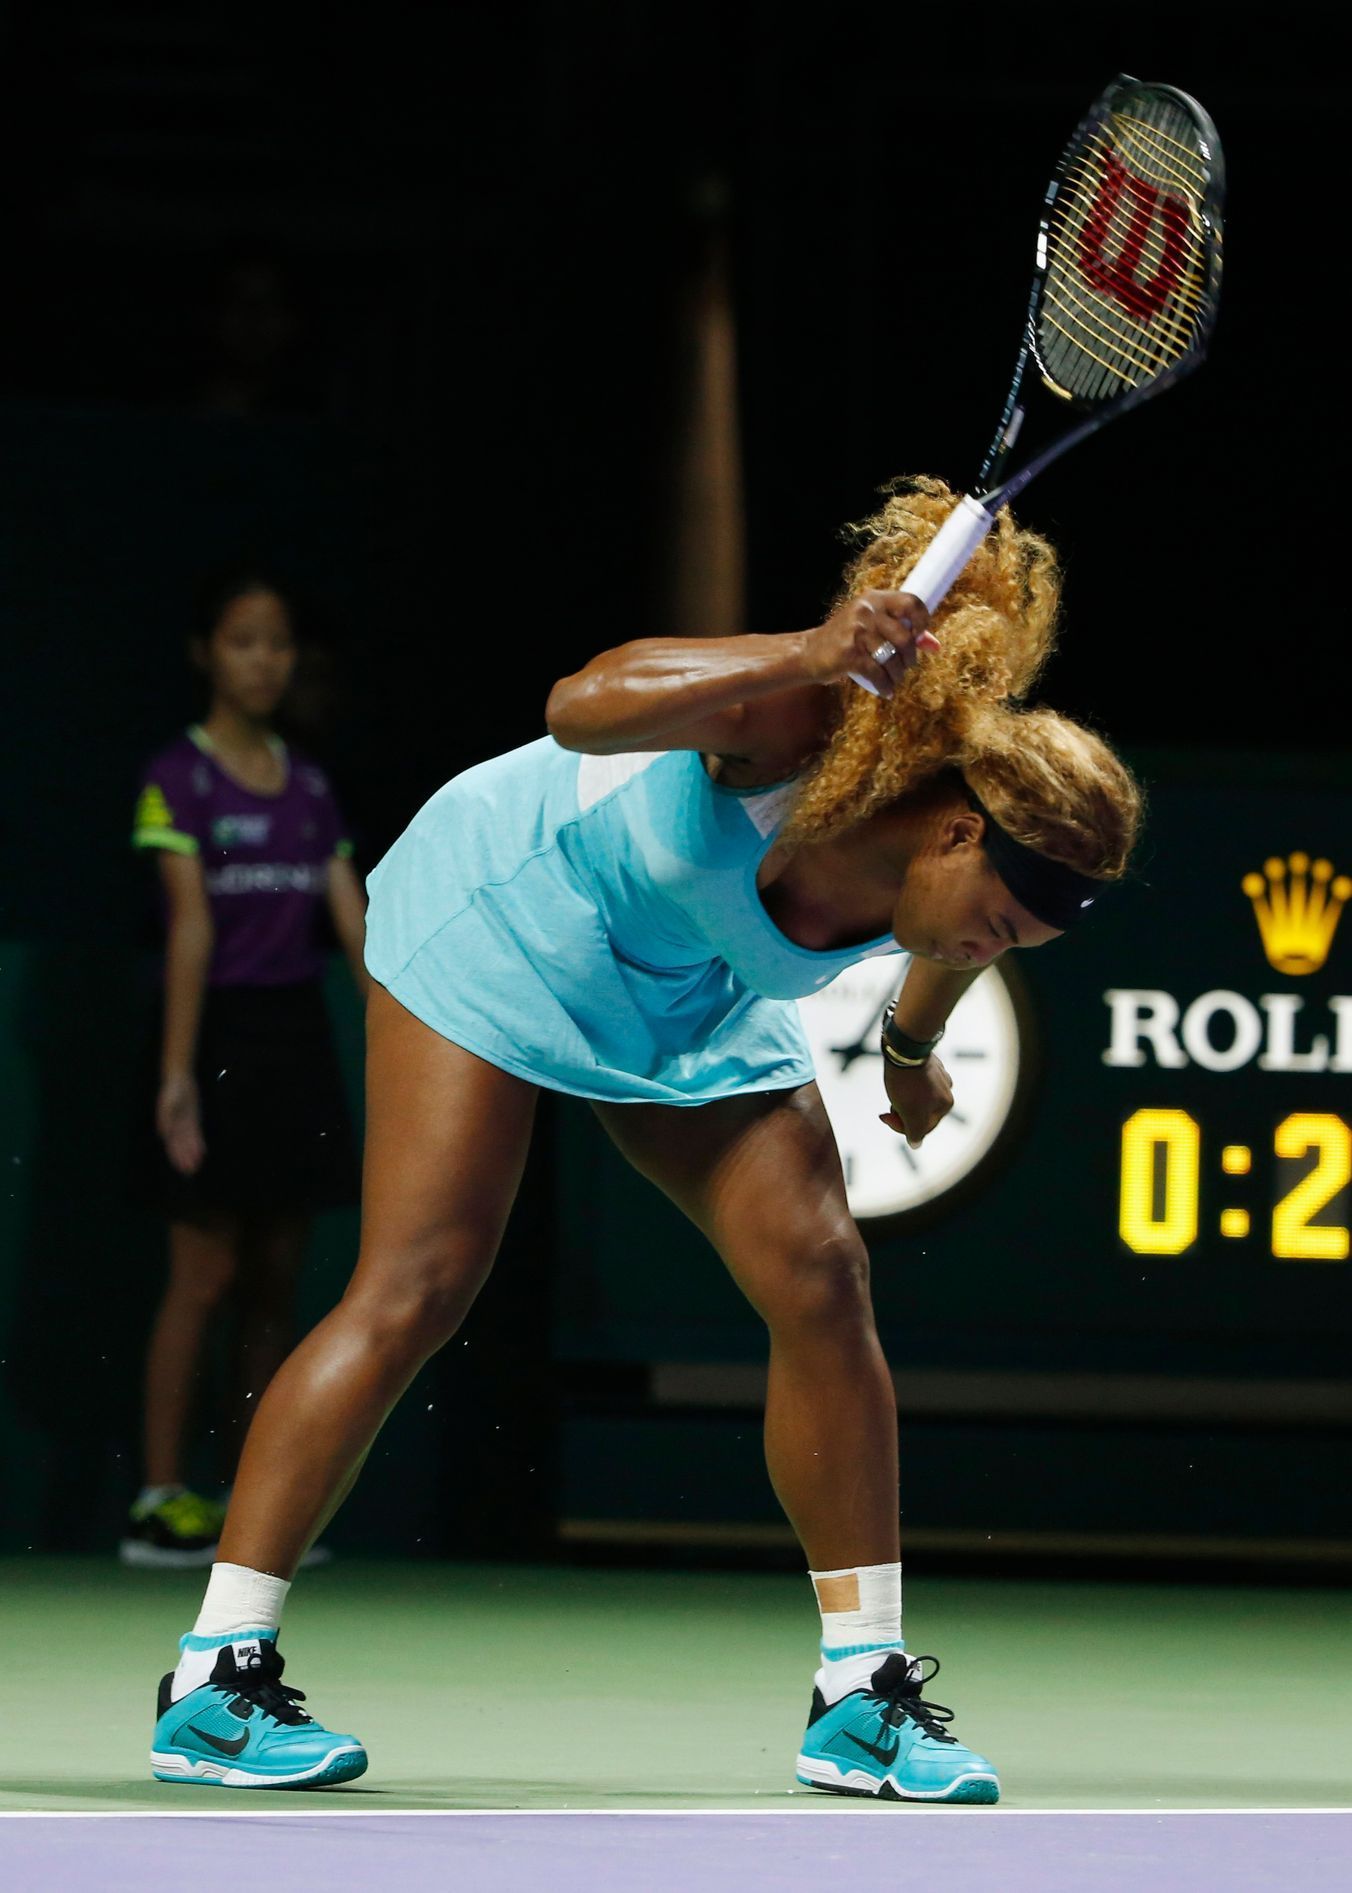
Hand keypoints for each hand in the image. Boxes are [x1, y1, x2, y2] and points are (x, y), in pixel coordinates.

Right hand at [156, 1072, 204, 1175]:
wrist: (179, 1079)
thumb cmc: (172, 1090)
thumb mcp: (169, 1103)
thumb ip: (166, 1118)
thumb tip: (164, 1135)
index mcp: (169, 1125)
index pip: (173, 1144)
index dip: (176, 1156)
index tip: (180, 1167)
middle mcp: (176, 1126)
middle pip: (181, 1146)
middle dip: (184, 1158)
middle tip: (189, 1172)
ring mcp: (185, 1123)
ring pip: (189, 1142)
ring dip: (191, 1154)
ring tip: (196, 1166)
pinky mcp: (193, 1118)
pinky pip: (195, 1134)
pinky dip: (198, 1143)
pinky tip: (202, 1152)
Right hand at [801, 590, 939, 698]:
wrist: (808, 653)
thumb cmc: (846, 640)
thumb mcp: (871, 628)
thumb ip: (900, 631)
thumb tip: (935, 646)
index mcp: (874, 599)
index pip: (911, 602)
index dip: (923, 621)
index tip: (920, 637)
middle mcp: (866, 610)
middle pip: (905, 637)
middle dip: (910, 657)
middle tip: (906, 666)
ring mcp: (857, 631)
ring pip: (892, 657)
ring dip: (898, 675)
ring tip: (894, 680)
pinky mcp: (849, 653)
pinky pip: (877, 673)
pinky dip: (885, 686)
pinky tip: (886, 691)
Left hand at [879, 1054, 952, 1148]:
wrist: (904, 1048)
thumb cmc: (907, 1083)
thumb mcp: (910, 1113)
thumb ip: (915, 1132)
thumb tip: (916, 1144)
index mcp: (945, 1105)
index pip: (922, 1128)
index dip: (901, 1126)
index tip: (884, 1116)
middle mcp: (947, 1091)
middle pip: (921, 1112)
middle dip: (903, 1111)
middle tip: (889, 1103)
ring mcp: (940, 1076)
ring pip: (918, 1096)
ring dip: (904, 1098)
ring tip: (894, 1088)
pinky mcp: (929, 1063)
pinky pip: (917, 1080)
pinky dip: (907, 1083)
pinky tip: (899, 1076)